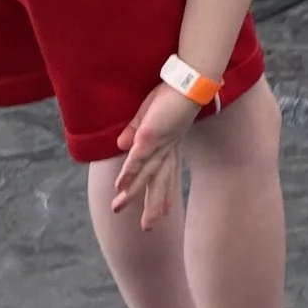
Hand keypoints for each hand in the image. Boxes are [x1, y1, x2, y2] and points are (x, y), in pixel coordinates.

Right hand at [110, 80, 203, 228]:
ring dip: (132, 192)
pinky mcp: (150, 135)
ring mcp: (159, 144)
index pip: (166, 175)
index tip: (164, 215)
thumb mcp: (150, 116)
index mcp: (170, 145)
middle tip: (148, 228)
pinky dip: (130, 171)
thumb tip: (122, 145)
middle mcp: (166, 149)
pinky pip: (138, 157)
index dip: (163, 195)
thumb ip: (136, 132)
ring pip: (144, 174)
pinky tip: (120, 185)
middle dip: (152, 205)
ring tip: (118, 208)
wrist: (189, 80)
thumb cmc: (172, 94)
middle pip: (158, 181)